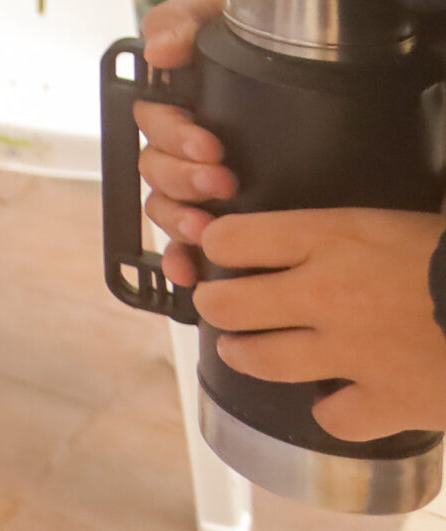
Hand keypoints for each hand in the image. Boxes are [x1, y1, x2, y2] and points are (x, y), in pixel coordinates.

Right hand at [135, 0, 232, 284]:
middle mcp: (183, 145)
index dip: (174, 137)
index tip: (210, 144)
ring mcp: (200, 181)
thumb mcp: (218, 15)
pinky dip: (178, 259)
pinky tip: (187, 271)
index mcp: (176, 102)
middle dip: (183, 179)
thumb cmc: (260, 36)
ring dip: (179, 220)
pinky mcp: (220, 211)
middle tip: (221, 180)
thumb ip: (182, 19)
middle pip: (155, 170)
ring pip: (164, 207)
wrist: (313, 54)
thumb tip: (160, 50)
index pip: (151, 124)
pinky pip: (182, 243)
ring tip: (207, 228)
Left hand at [197, 207, 445, 440]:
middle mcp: (324, 294)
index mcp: (331, 237)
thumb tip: (360, 209)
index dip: (218, 244)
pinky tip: (337, 401)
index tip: (220, 249)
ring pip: (262, 360)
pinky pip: (333, 416)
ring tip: (242, 350)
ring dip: (244, 355)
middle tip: (220, 305)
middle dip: (215, 305)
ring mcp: (350, 353)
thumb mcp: (410, 215)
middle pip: (228, 304)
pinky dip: (332, 411)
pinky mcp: (386, 401)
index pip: (233, 239)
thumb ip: (361, 223)